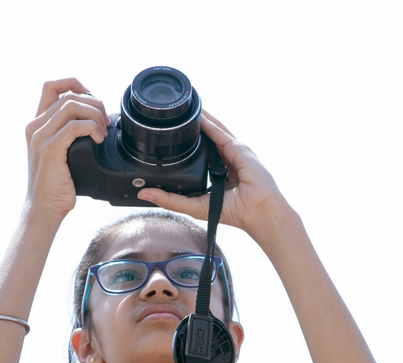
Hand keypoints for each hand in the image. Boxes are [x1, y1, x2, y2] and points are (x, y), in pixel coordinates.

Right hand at [24, 78, 109, 220]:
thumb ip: (69, 136)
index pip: (51, 87)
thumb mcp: (61, 154)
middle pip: (68, 95)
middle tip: (107, 123)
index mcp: (37, 124)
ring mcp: (40, 136)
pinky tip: (99, 140)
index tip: (92, 100)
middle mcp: (35, 126)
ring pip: (72, 106)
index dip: (74, 84)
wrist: (44, 209)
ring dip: (95, 115)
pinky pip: (75, 127)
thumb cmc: (56, 186)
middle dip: (94, 103)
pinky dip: (92, 128)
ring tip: (103, 132)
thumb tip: (94, 124)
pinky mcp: (50, 149)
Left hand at [136, 112, 293, 240]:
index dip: (191, 145)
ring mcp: (235, 153)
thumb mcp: (194, 206)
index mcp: (220, 174)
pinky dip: (209, 124)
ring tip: (186, 109)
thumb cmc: (236, 212)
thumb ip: (170, 199)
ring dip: (202, 120)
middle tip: (176, 117)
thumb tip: (144, 193)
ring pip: (215, 132)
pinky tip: (198, 116)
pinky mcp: (239, 149)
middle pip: (208, 140)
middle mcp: (228, 161)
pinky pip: (221, 133)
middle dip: (195, 129)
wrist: (258, 211)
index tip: (174, 137)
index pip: (203, 155)